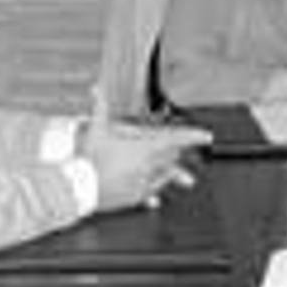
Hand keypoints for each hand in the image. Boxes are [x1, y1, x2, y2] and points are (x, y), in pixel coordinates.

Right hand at [82, 90, 211, 211]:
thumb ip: (100, 106)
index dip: (194, 136)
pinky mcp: (134, 198)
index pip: (177, 138)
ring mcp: (143, 183)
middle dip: (177, 153)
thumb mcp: (96, 129)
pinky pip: (149, 194)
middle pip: (171, 158)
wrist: (79, 186)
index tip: (207, 135)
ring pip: (164, 177)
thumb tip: (97, 87)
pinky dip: (153, 194)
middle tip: (182, 151)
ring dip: (171, 174)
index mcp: (145, 148)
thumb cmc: (90, 158)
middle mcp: (149, 166)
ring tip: (183, 179)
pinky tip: (156, 199)